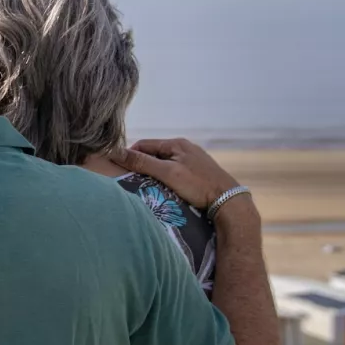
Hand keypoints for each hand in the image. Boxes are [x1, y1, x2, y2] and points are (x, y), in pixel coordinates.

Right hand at [110, 137, 242, 209]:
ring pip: (165, 162)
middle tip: (132, 180)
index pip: (144, 144)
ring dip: (154, 172)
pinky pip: (175, 170)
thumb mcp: (168, 173)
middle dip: (142, 164)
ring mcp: (193, 159)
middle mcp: (185, 147)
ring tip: (148, 186)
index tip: (120, 169)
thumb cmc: (198, 185)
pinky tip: (166, 188)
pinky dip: (167, 177)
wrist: (229, 201)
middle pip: (154, 153)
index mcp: (176, 143)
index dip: (130, 155)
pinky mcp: (199, 171)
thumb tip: (116, 152)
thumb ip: (142, 162)